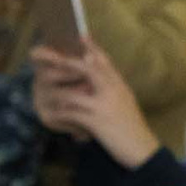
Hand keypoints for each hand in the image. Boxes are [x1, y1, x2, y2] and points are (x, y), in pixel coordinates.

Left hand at [30, 43, 156, 166]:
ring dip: (55, 96)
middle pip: (86, 69)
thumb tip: (98, 71)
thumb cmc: (132, 126)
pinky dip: (59, 115)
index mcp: (119, 85)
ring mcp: (104, 105)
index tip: (81, 36)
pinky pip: (70, 114)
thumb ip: (112, 85)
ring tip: (43, 97)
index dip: (91, 47)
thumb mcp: (125, 101)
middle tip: (48, 58)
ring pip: (71, 94)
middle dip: (65, 63)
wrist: (142, 149)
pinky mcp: (96, 121)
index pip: (104, 60)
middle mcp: (113, 90)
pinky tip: (51, 117)